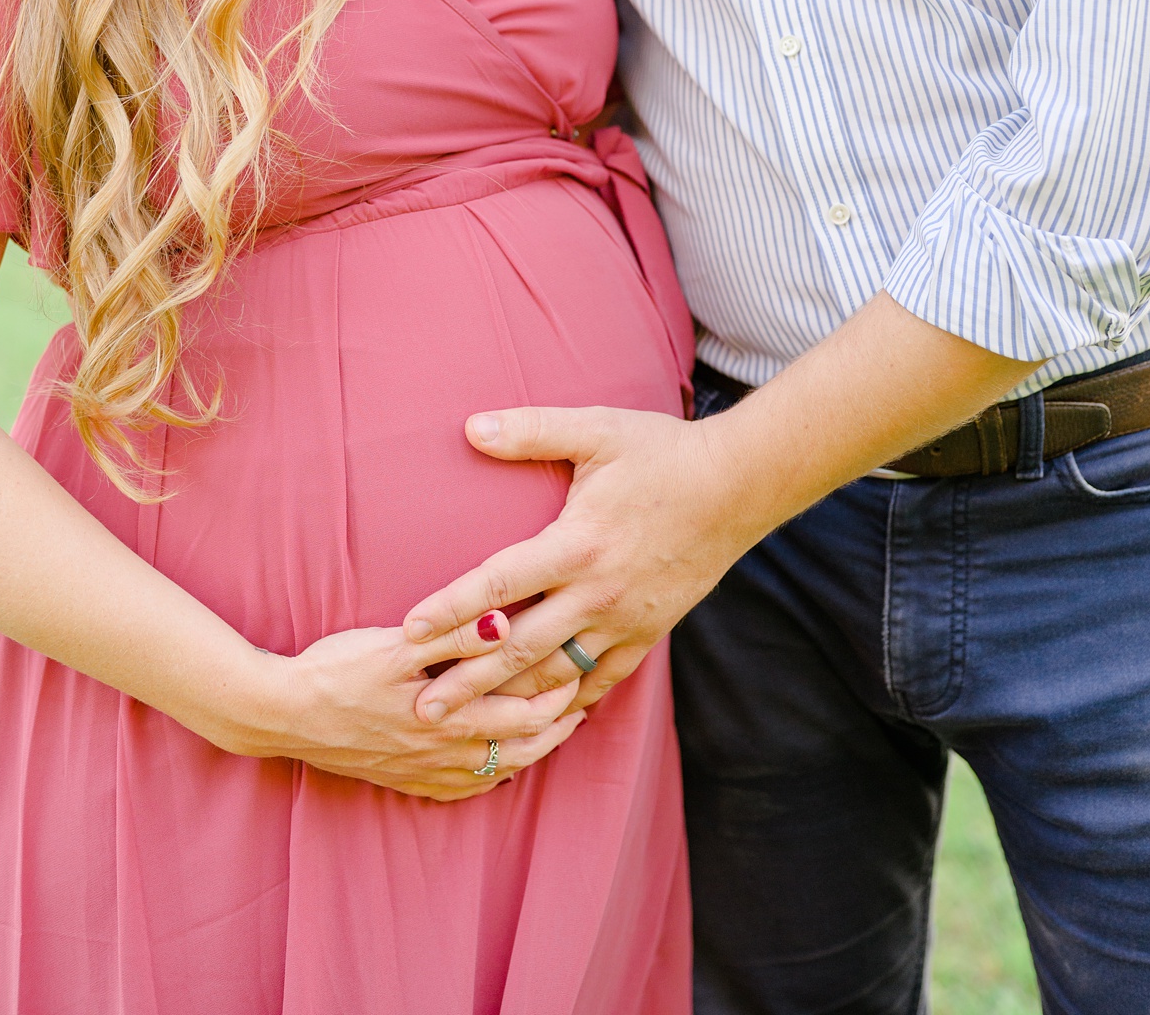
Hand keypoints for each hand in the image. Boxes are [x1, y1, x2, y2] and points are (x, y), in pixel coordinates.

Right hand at [232, 612, 584, 800]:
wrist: (277, 714)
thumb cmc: (335, 670)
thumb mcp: (395, 645)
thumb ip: (454, 636)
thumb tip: (505, 624)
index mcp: (448, 719)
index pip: (526, 716)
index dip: (560, 696)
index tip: (580, 672)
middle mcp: (441, 753)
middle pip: (520, 749)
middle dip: (557, 726)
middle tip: (581, 704)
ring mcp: (420, 771)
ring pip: (495, 772)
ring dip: (531, 752)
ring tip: (554, 731)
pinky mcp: (401, 779)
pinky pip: (459, 790)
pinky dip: (491, 777)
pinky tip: (500, 764)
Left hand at [401, 403, 749, 722]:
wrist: (740, 485)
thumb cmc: (664, 453)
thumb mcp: (599, 430)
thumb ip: (534, 429)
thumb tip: (470, 426)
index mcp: (577, 543)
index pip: (499, 585)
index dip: (450, 609)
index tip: (408, 632)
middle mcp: (598, 590)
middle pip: (519, 646)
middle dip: (466, 680)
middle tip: (421, 709)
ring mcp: (625, 617)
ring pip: (558, 671)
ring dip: (511, 698)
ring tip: (470, 723)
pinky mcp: (650, 630)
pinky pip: (605, 675)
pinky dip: (572, 698)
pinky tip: (546, 715)